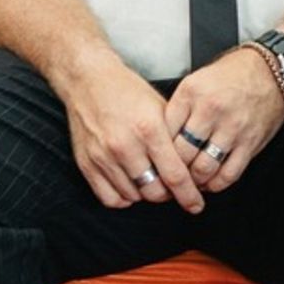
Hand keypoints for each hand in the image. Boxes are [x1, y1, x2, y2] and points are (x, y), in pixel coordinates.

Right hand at [52, 46, 189, 213]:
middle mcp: (125, 145)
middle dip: (169, 194)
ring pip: (134, 196)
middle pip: (155, 192)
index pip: (175, 175)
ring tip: (150, 181)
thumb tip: (192, 171)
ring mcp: (103, 156)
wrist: (87, 80)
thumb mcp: (161, 108)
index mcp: (148, 129)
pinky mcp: (87, 163)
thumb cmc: (126, 91)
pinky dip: (124, 197)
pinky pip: (110, 198)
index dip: (189, 195)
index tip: (196, 204)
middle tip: (172, 187)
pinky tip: (130, 185)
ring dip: (146, 194)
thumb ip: (175, 140)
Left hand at [157, 48, 283, 213]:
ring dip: (194, 180)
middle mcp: (211, 110)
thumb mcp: (195, 81)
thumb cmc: (230, 76)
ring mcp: (232, 128)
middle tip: (169, 175)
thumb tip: (161, 138)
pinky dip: (216, 184)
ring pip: (204, 168)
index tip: (156, 158)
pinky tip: (210, 182)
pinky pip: (229, 173)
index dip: (158, 149)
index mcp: (191, 93)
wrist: (269, 72)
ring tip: (189, 180)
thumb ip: (178, 109)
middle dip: (173, 169)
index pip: (165, 130)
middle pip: (182, 153)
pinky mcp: (250, 143)